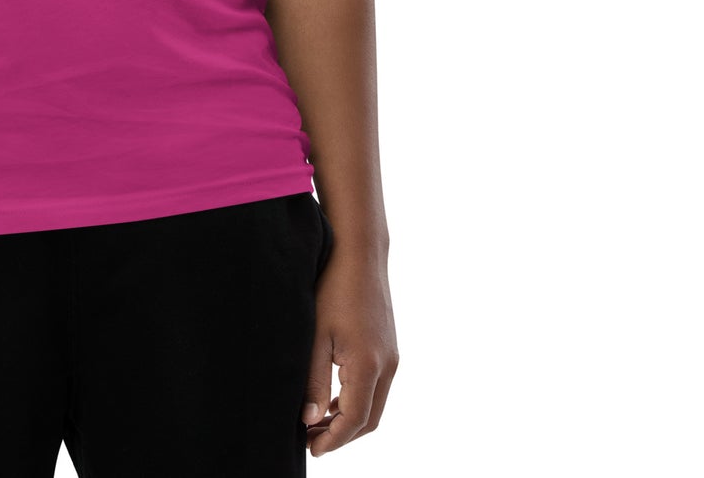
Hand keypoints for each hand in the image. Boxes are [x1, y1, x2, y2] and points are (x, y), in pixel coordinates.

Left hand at [301, 250, 398, 456]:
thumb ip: (314, 380)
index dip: (333, 440)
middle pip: (369, 419)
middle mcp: (387, 365)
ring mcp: (392, 356)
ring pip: (375, 405)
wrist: (360, 253)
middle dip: (342, 436)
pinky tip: (333, 397)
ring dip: (350, 419)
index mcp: (369, 365)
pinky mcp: (389, 348)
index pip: (354, 420)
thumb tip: (311, 419)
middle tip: (311, 441)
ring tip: (317, 422)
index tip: (311, 450)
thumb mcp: (316, 335)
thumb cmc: (333, 289)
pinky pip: (377, 387)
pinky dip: (357, 400)